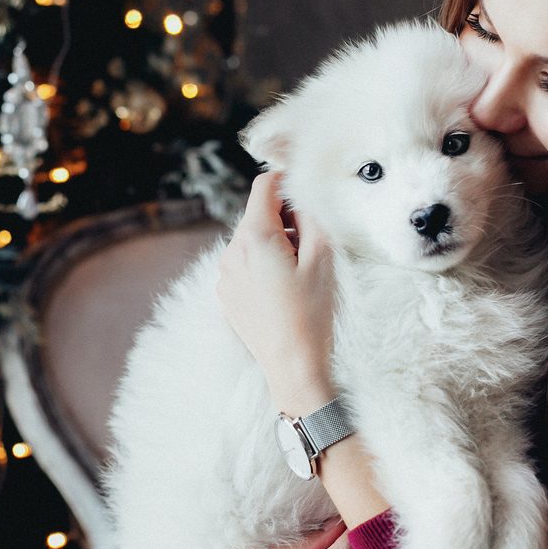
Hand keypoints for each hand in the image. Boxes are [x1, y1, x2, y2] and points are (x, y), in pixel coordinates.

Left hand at [217, 171, 338, 415]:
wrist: (292, 366)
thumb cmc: (311, 313)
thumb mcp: (322, 258)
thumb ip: (311, 217)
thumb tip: (301, 198)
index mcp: (254, 237)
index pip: (264, 186)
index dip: (286, 182)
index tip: (304, 193)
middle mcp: (231, 252)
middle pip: (256, 214)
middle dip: (283, 219)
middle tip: (309, 242)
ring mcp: (225, 275)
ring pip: (250, 240)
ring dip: (273, 243)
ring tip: (297, 272)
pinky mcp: (226, 294)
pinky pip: (243, 265)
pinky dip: (262, 265)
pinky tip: (282, 290)